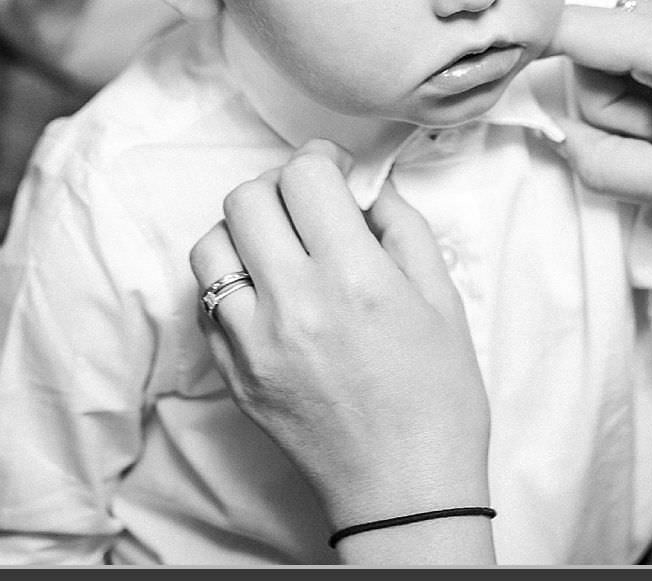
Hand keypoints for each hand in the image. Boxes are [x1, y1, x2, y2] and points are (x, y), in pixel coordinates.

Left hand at [189, 142, 493, 559]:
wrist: (405, 490)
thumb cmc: (439, 400)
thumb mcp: (443, 301)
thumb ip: (403, 230)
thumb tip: (369, 186)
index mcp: (355, 278)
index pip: (304, 177)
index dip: (320, 161)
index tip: (336, 172)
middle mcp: (294, 303)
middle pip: (246, 198)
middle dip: (280, 188)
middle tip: (309, 206)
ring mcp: (253, 342)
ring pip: (210, 246)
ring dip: (245, 233)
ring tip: (281, 250)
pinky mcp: (232, 373)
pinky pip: (208, 303)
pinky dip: (232, 284)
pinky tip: (270, 297)